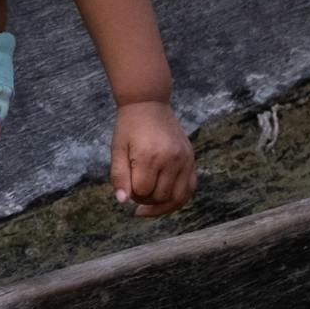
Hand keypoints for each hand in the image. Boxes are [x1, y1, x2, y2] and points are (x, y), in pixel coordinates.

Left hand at [112, 98, 194, 216]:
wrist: (149, 104)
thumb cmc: (130, 127)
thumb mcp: (117, 149)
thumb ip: (119, 176)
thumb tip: (123, 201)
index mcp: (149, 156)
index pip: (142, 191)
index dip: (132, 194)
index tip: (127, 185)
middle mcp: (170, 159)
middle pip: (160, 197)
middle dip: (145, 199)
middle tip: (136, 188)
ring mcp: (184, 159)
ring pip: (177, 198)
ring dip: (162, 204)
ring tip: (149, 200)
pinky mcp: (191, 159)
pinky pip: (190, 188)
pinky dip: (179, 199)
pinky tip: (166, 200)